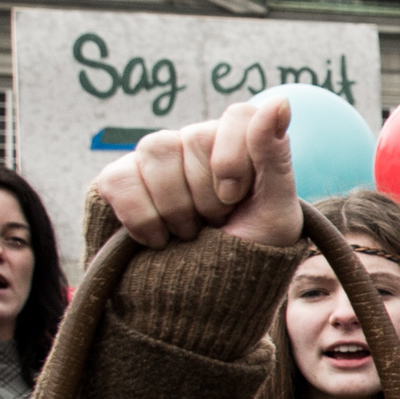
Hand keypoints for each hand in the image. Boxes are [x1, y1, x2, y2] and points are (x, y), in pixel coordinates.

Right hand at [97, 97, 298, 251]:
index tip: (234, 197)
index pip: (238, 116)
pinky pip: (119, 178)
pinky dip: (142, 218)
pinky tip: (158, 239)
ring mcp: (155, 160)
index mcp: (239, 143)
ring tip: (190, 233)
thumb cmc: (248, 252)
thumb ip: (275, 156)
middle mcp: (196, 142)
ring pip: (155, 149)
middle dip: (208, 196)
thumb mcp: (275, 212)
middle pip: (193, 138)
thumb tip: (280, 101)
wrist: (205, 297)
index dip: (233, 158)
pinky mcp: (119, 180)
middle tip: (215, 223)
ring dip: (177, 207)